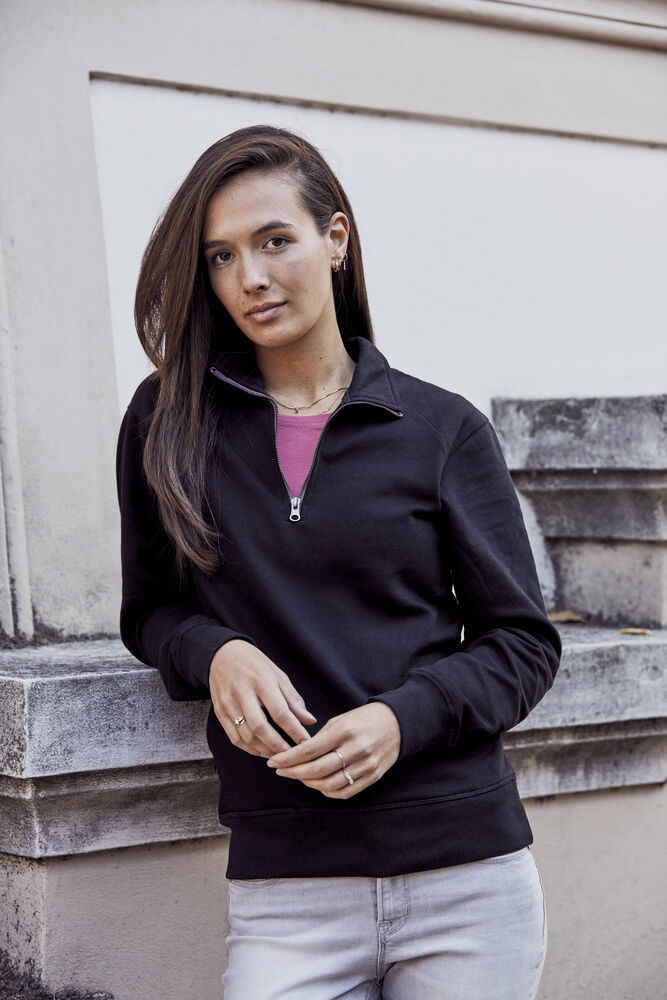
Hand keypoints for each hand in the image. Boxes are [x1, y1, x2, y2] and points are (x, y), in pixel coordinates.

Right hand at [209, 639, 315, 757]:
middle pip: (260, 727)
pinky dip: (249, 749)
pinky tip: (262, 751)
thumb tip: (310, 721)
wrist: (222, 654)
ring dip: (264, 750)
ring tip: (279, 756)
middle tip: (292, 755)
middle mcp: (242, 692)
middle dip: (278, 746)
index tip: (306, 742)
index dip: (294, 730)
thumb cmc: (255, 665)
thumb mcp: (278, 675)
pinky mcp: (219, 712)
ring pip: (246, 736)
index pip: (279, 711)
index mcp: (261, 680)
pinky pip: (234, 738)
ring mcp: (228, 703)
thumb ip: (293, 700)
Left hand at [266, 702, 400, 798]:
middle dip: (294, 772)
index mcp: (345, 731)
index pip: (309, 750)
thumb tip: (297, 754)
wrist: (398, 724)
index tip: (273, 761)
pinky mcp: (373, 777)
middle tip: (280, 770)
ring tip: (298, 776)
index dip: (288, 758)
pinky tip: (317, 784)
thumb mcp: (341, 720)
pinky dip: (327, 791)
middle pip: (317, 770)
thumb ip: (320, 738)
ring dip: (308, 783)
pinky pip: (344, 792)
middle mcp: (356, 749)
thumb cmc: (365, 719)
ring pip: (329, 784)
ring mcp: (366, 765)